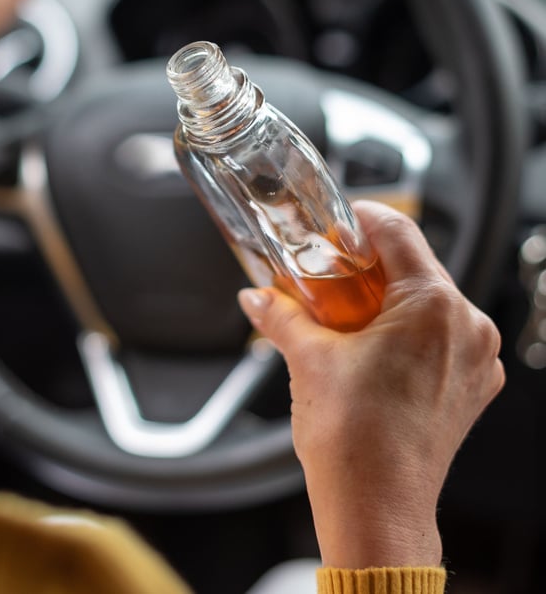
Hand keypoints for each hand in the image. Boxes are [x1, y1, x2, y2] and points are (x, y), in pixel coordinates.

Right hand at [237, 201, 503, 568]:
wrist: (378, 510)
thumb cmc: (355, 443)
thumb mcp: (308, 361)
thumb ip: (281, 317)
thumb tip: (257, 298)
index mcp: (433, 306)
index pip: (399, 232)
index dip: (360, 220)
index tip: (335, 226)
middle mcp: (467, 327)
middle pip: (415, 268)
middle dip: (367, 269)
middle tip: (325, 277)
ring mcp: (474, 360)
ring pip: (428, 305)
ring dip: (385, 303)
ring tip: (341, 320)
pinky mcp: (469, 388)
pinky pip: (439, 340)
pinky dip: (404, 336)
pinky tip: (366, 352)